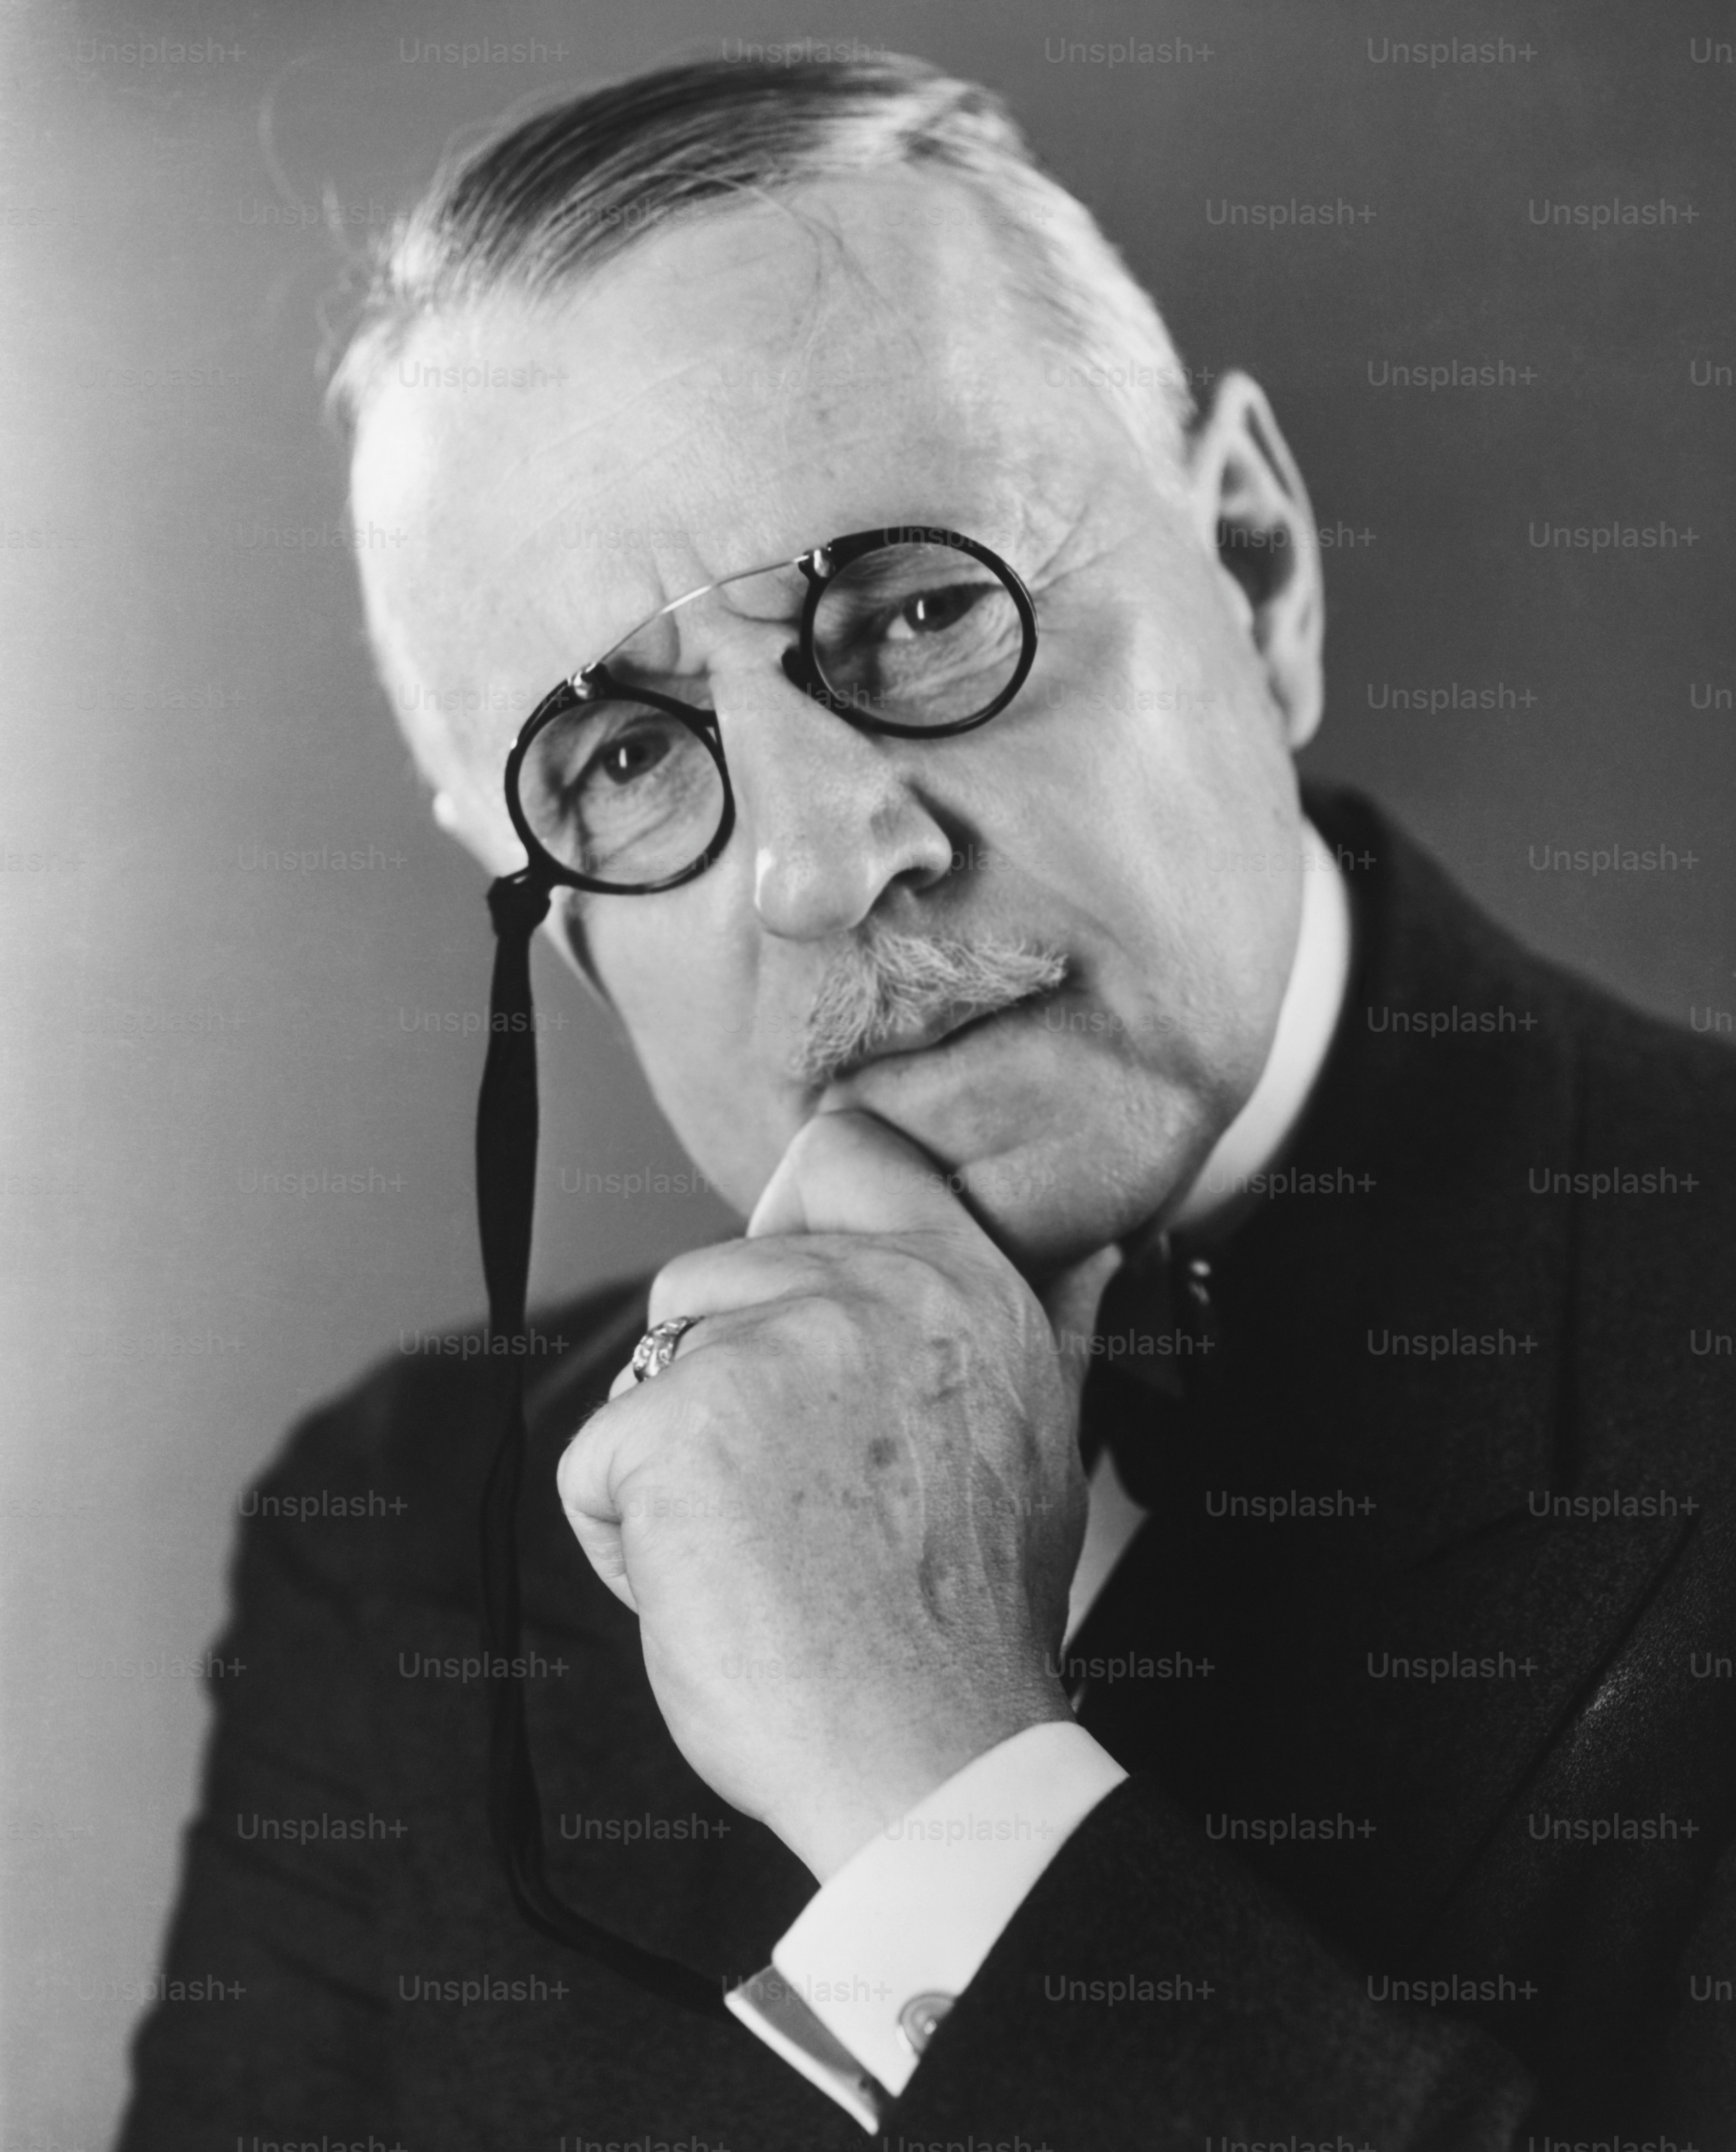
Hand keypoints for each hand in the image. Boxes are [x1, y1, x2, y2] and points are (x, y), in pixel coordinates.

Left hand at [556, 1109, 1119, 1879]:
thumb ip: (1051, 1328)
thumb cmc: (971, 1625)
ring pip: (651, 1369)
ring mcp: (764, 1349)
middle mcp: (867, 1292)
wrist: (927, 1753)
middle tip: (794, 1502)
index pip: (850, 1159)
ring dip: (676, 1463)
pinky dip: (625, 1539)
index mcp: (961, 1288)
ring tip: (758, 1553)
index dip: (797, 1211)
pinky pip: (596, 1462)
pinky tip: (708, 1590)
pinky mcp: (673, 1421)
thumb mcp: (1045, 1446)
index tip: (786, 1293)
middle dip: (721, 1383)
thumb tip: (1090, 1248)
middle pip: (714, 1276)